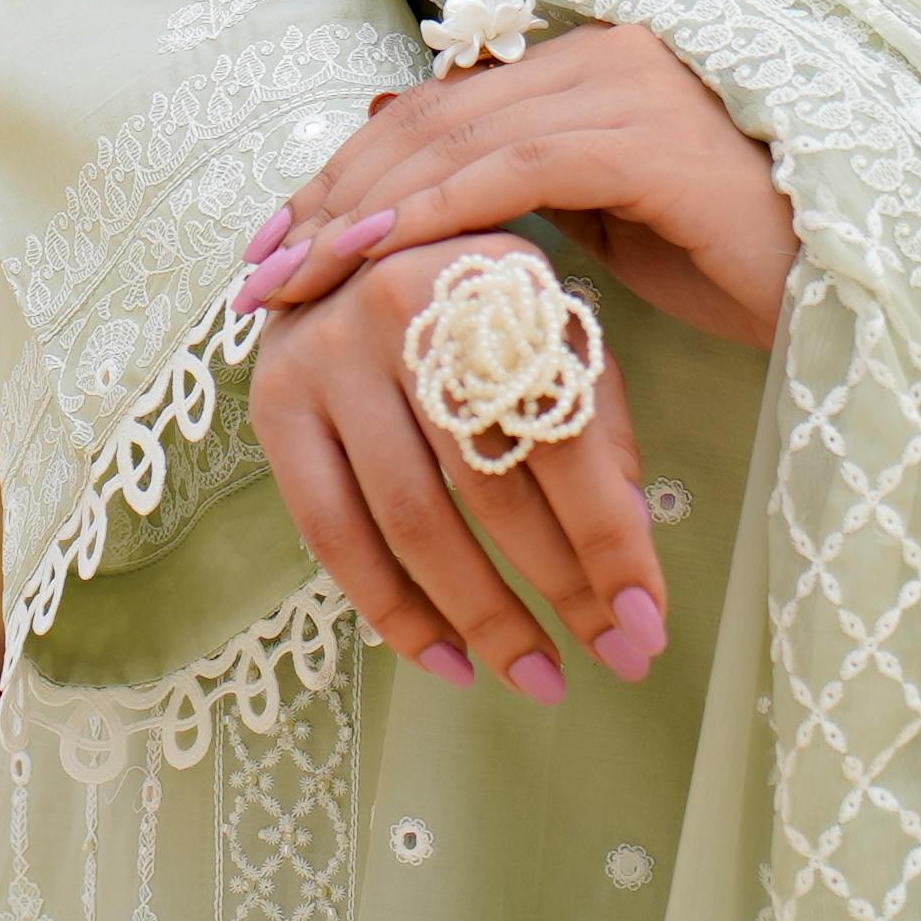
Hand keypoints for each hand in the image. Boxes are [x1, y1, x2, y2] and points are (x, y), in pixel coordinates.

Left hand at [233, 21, 797, 351]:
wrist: (853, 288)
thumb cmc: (739, 267)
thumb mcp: (609, 232)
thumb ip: (527, 199)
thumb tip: (424, 206)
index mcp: (589, 66)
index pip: (440, 112)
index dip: (349, 172)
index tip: (278, 241)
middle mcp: (603, 53)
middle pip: (430, 118)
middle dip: (332, 194)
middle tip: (257, 268)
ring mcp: (626, 86)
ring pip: (456, 140)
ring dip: (360, 211)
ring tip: (292, 276)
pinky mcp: (646, 138)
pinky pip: (513, 171)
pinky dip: (430, 213)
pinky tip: (371, 258)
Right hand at [243, 234, 670, 701]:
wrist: (341, 244)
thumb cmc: (472, 299)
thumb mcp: (551, 321)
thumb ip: (596, 415)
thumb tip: (630, 545)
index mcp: (493, 276)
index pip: (563, 429)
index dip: (610, 535)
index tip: (648, 620)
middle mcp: (399, 306)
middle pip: (489, 483)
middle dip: (560, 588)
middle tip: (614, 658)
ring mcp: (324, 356)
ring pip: (413, 522)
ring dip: (483, 617)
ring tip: (540, 676)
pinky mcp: (272, 405)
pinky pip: (333, 536)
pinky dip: (394, 612)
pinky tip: (448, 661)